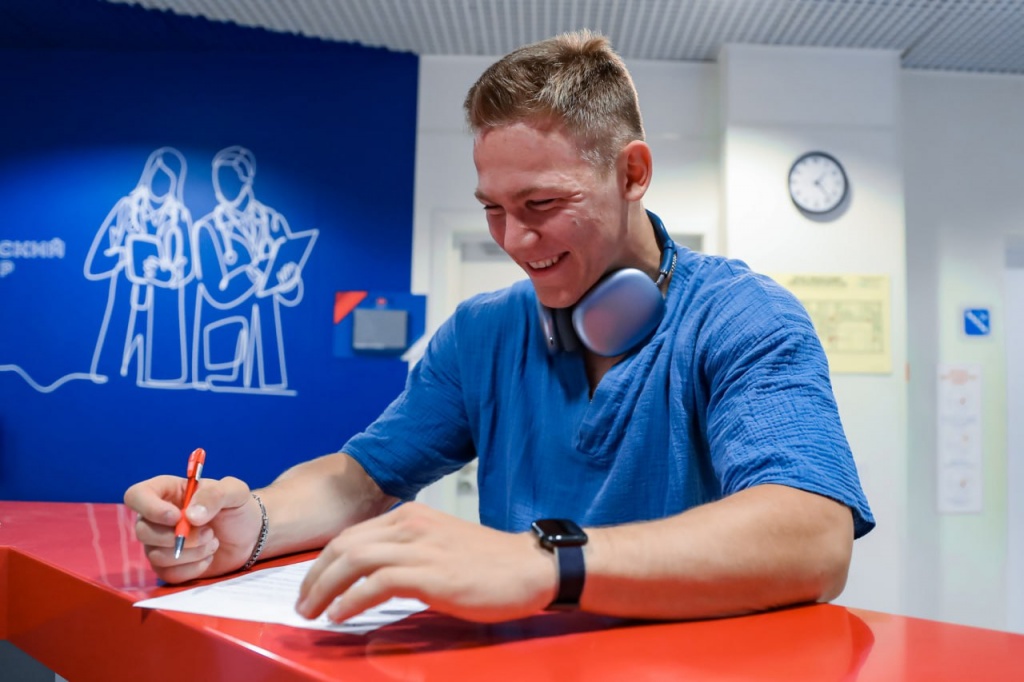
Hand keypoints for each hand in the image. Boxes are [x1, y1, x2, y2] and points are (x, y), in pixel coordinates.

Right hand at [124, 475, 261, 583]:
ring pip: (155, 555)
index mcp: (167, 492)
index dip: (150, 508)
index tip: (177, 516)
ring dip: (190, 553)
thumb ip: (214, 495)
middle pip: (142, 531)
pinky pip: (167, 574)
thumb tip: (190, 516)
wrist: (251, 535)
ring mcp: (160, 544)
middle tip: (209, 532)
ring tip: (213, 542)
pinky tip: (208, 558)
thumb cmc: (238, 507)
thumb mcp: (235, 491)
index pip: (136, 496)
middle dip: (178, 536)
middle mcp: (157, 518)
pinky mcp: (169, 567)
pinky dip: (192, 569)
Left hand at [296, 502, 555, 622]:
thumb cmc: (488, 563)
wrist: (529, 567)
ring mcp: (420, 547)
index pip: (351, 534)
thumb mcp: (438, 545)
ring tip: (312, 613)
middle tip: (302, 604)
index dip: (323, 562)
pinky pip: (377, 583)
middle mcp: (410, 524)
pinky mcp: (431, 574)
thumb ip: (405, 553)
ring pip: (354, 560)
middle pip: (344, 545)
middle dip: (315, 576)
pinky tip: (340, 616)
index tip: (310, 587)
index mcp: (410, 515)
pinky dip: (352, 600)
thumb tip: (366, 577)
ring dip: (325, 588)